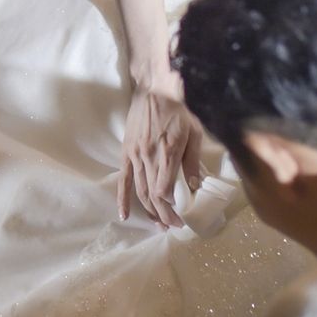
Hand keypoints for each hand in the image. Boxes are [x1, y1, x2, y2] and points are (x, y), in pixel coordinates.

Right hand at [117, 68, 202, 228]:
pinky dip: (122, 197)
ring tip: (157, 223)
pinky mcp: (126, 151)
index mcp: (167, 153)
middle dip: (162, 215)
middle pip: (151, 194)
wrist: (155, 90)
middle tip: (172, 226)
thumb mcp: (194, 132)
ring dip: (147, 210)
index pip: (163, 190)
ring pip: (138, 189)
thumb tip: (193, 185)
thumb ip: (192, 160)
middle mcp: (148, 157)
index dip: (170, 209)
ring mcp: (135, 154)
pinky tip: (123, 214)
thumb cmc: (179, 109)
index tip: (181, 219)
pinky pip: (123, 178)